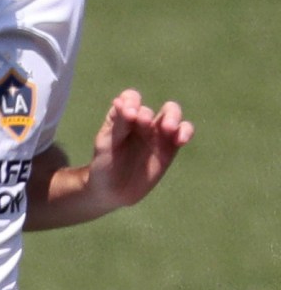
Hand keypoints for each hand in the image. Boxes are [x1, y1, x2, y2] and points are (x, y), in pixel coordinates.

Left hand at [86, 90, 192, 210]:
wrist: (112, 191)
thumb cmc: (104, 165)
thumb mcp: (106, 145)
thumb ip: (118, 124)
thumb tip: (120, 100)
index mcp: (124, 117)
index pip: (131, 98)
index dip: (131, 101)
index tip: (129, 114)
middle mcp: (142, 121)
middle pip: (153, 106)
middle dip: (150, 113)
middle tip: (144, 122)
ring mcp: (158, 133)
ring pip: (172, 114)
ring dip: (173, 117)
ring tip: (168, 128)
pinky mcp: (170, 146)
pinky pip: (183, 132)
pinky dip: (185, 131)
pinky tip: (181, 140)